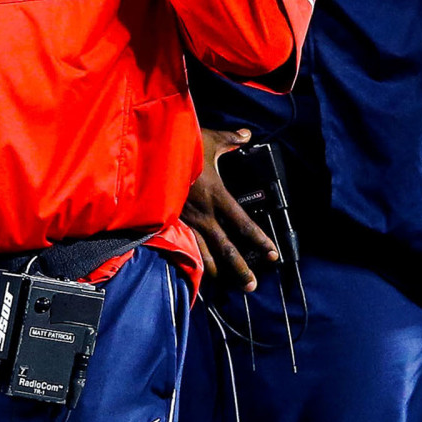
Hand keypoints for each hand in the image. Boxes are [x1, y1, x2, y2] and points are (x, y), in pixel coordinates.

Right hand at [181, 127, 279, 291]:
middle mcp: (203, 214)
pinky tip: (193, 271)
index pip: (243, 224)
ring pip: (203, 252)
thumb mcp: (209, 139)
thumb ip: (230, 139)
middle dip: (240, 268)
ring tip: (225, 285)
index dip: (260, 241)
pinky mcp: (168, 221)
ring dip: (216, 270)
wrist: (148, 152)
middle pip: (226, 248)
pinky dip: (190, 259)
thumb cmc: (181, 145)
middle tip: (251, 286)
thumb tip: (247, 135)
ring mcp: (185, 220)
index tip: (273, 255)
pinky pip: (183, 244)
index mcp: (217, 196)